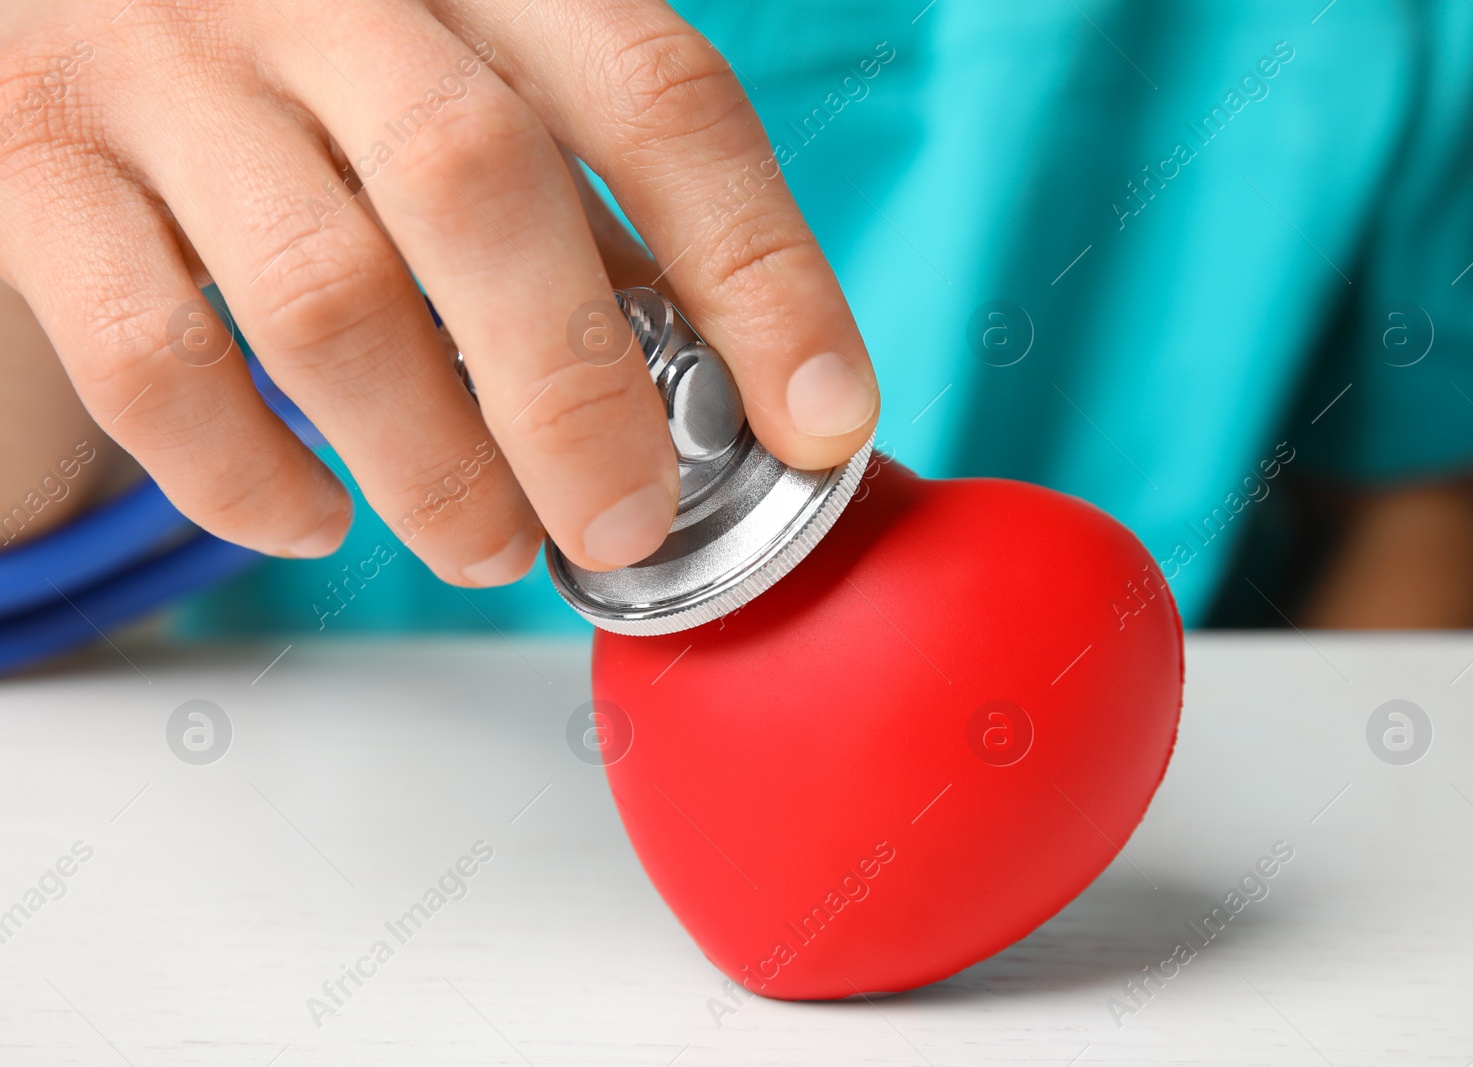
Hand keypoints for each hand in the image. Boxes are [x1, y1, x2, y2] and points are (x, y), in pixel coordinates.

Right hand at [0, 0, 878, 582]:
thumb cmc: (321, 61)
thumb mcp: (469, 71)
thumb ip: (577, 201)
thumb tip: (729, 388)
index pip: (659, 95)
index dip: (761, 271)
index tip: (822, 418)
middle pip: (482, 191)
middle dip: (578, 399)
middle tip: (626, 527)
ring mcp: (151, 59)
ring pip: (322, 295)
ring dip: (434, 467)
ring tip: (495, 547)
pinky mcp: (26, 159)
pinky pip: (151, 356)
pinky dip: (249, 478)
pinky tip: (319, 522)